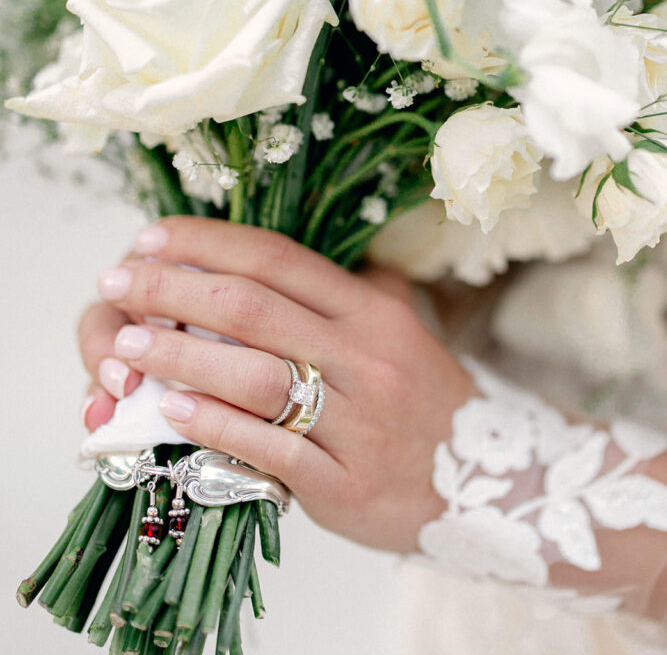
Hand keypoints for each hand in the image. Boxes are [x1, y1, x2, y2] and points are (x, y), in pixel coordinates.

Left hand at [77, 216, 476, 552]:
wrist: (493, 483)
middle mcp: (364, 355)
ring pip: (253, 374)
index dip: (208, 243)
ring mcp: (354, 419)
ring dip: (181, 355)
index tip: (153, 237)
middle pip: (253, 307)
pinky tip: (169, 410)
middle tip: (119, 280)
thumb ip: (355, 285)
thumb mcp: (403, 327)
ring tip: (130, 340)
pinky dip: (212, 425)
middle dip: (174, 288)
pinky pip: (267, 447)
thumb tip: (290, 254)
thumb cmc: (427, 399)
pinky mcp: (342, 480)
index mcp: (372, 311)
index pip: (278, 259)